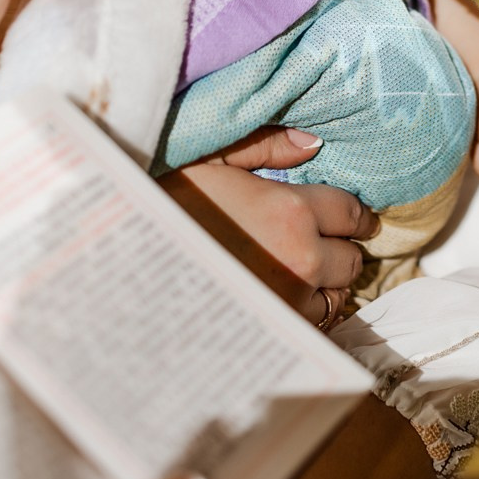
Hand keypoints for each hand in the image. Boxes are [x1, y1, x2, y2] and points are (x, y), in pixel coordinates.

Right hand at [170, 126, 378, 326]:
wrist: (124, 268)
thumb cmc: (162, 208)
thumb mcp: (209, 159)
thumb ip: (265, 145)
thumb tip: (312, 142)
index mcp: (291, 212)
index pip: (352, 213)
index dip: (355, 214)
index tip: (353, 217)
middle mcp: (301, 260)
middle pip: (351, 259)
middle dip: (342, 248)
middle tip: (324, 242)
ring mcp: (288, 304)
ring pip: (336, 297)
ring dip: (326, 284)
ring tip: (302, 273)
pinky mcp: (272, 336)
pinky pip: (311, 327)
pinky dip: (307, 313)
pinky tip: (284, 299)